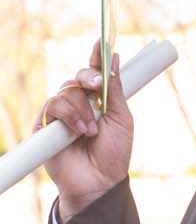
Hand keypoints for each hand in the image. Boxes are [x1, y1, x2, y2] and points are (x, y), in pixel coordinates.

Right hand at [39, 42, 133, 220]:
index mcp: (99, 100)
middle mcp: (79, 104)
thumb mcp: (121, 119)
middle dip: (89, 78)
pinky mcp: (46, 125)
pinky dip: (68, 117)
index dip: (98, 56)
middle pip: (78, 77)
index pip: (96, 72)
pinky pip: (52, 107)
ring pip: (66, 92)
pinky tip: (78, 133)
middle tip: (97, 87)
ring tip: (91, 131)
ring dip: (81, 110)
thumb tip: (114, 58)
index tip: (102, 42)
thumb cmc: (113, 154)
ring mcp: (62, 114)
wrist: (98, 182)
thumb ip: (115, 90)